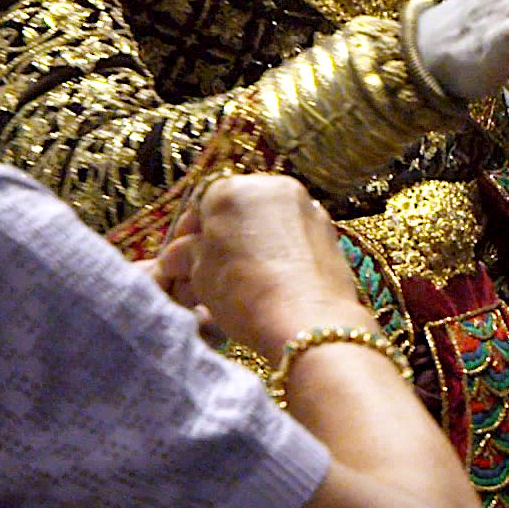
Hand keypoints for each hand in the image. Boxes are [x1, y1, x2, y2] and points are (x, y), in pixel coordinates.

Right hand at [152, 174, 367, 352]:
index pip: (200, 204)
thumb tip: (179, 255)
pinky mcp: (329, 229)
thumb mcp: (199, 274)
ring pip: (266, 223)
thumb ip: (187, 254)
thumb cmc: (242, 292)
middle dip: (220, 239)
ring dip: (250, 245)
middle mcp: (272, 187)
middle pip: (236, 211)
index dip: (187, 234)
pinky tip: (269, 280)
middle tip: (207, 273)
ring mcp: (306, 206)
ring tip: (237, 281)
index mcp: (231, 190)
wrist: (307, 320)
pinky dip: (278, 251)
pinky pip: (292, 236)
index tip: (181, 260)